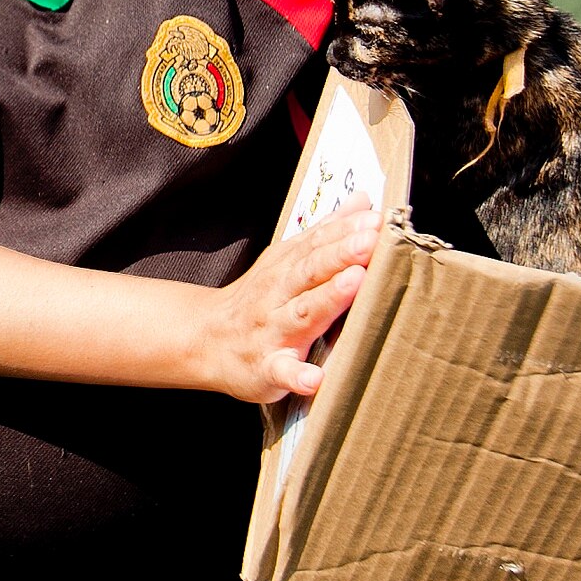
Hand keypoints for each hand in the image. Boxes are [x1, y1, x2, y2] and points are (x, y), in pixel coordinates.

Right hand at [191, 198, 380, 403]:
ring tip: (354, 283)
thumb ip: (325, 234)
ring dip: (328, 298)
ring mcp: (272, 332)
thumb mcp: (285, 260)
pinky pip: (281, 372)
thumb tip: (361, 202)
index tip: (375, 219)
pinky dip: (297, 376)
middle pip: (311, 271)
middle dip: (340, 255)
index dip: (345, 231)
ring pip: (302, 314)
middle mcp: (278, 295)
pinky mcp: (267, 369)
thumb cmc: (257, 300)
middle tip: (370, 240)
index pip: (317, 244)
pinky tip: (314, 378)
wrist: (206, 340)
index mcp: (286, 268)